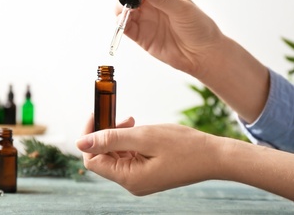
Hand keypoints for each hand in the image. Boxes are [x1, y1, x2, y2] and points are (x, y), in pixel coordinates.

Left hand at [76, 115, 220, 195]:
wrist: (214, 157)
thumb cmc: (184, 146)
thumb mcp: (144, 137)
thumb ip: (110, 139)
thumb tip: (80, 143)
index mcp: (128, 178)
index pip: (93, 159)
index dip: (90, 136)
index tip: (97, 114)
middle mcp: (131, 182)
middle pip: (103, 157)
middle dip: (105, 133)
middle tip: (115, 113)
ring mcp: (139, 179)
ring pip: (115, 155)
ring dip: (117, 135)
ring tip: (131, 120)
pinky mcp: (147, 173)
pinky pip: (128, 156)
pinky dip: (128, 141)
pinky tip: (137, 129)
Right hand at [115, 0, 224, 76]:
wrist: (201, 54)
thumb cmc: (198, 28)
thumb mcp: (182, 8)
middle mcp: (151, 3)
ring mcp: (145, 19)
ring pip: (123, 8)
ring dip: (119, 7)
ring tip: (126, 11)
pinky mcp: (140, 35)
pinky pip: (125, 27)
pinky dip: (120, 23)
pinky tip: (123, 21)